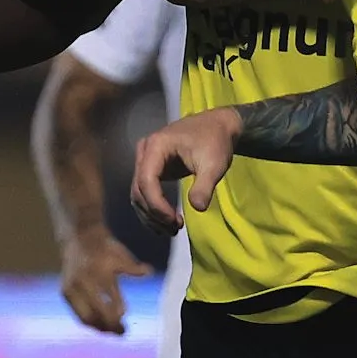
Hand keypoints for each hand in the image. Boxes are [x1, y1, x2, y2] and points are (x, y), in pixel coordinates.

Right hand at [57, 227, 145, 332]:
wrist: (79, 238)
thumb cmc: (105, 249)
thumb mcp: (120, 255)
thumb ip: (133, 268)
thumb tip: (149, 272)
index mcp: (100, 272)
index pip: (111, 297)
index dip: (118, 309)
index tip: (125, 315)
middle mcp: (85, 281)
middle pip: (97, 312)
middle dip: (111, 325)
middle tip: (123, 332)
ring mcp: (73, 288)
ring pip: (86, 317)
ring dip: (100, 327)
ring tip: (112, 332)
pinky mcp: (65, 293)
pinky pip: (78, 314)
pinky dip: (89, 322)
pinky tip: (100, 326)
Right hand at [129, 107, 240, 226]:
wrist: (218, 127)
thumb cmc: (216, 141)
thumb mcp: (215, 163)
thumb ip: (205, 185)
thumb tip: (198, 208)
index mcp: (156, 145)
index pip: (146, 180)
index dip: (156, 204)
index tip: (174, 221)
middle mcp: (145, 152)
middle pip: (139, 189)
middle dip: (154, 213)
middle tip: (175, 229)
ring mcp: (145, 160)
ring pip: (138, 194)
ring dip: (151, 215)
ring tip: (172, 230)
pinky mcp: (151, 168)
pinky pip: (145, 193)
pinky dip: (152, 210)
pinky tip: (165, 223)